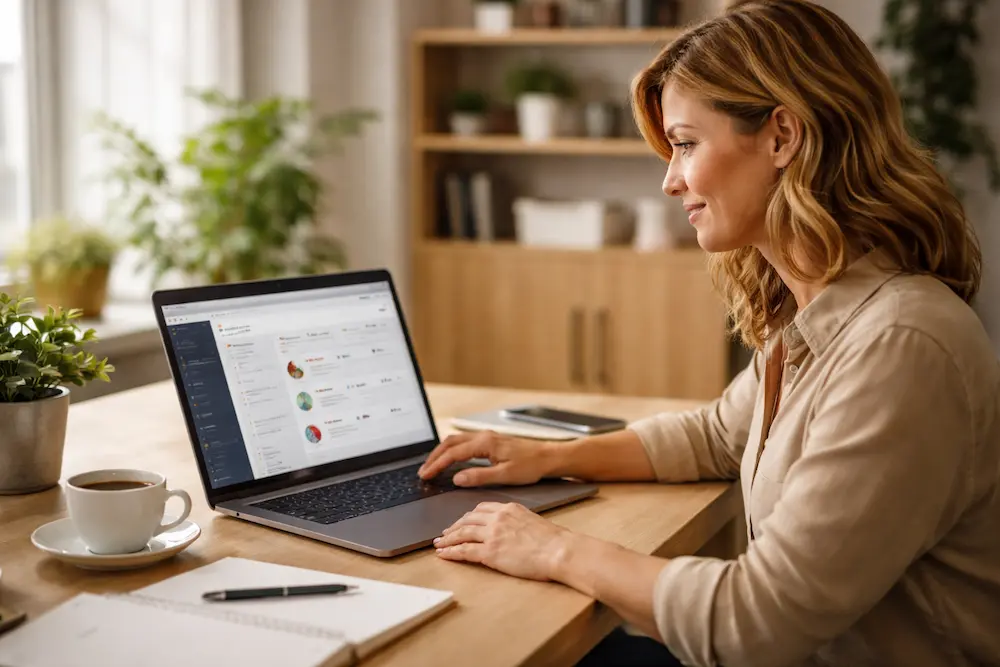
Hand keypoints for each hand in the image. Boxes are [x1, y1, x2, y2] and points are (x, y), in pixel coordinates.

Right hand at [417, 431, 559, 486]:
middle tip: (423, 472)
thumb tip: (457, 479)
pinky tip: (451, 459)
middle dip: (434, 457)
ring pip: (456, 441)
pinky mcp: (490, 441)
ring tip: (432, 466)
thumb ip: (479, 477)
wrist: (548, 457)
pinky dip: (452, 450)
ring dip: (441, 452)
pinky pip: (464, 442)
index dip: (437, 465)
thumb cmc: (530, 466)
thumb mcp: (505, 476)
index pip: (453, 454)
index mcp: (484, 444)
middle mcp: (483, 437)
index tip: (425, 475)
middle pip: (450, 443)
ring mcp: (487, 437)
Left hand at [433, 502, 572, 580]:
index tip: (461, 522)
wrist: (560, 550)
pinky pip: (464, 550)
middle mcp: (498, 518)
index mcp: (508, 508)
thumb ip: (517, 522)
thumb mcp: (532, 521)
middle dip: (454, 526)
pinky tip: (443, 554)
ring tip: (438, 543)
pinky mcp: (490, 552)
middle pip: (468, 519)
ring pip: (462, 533)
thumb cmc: (554, 541)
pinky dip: (450, 552)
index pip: (481, 509)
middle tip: (445, 533)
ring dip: (447, 539)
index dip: (468, 516)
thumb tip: (511, 530)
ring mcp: (492, 534)